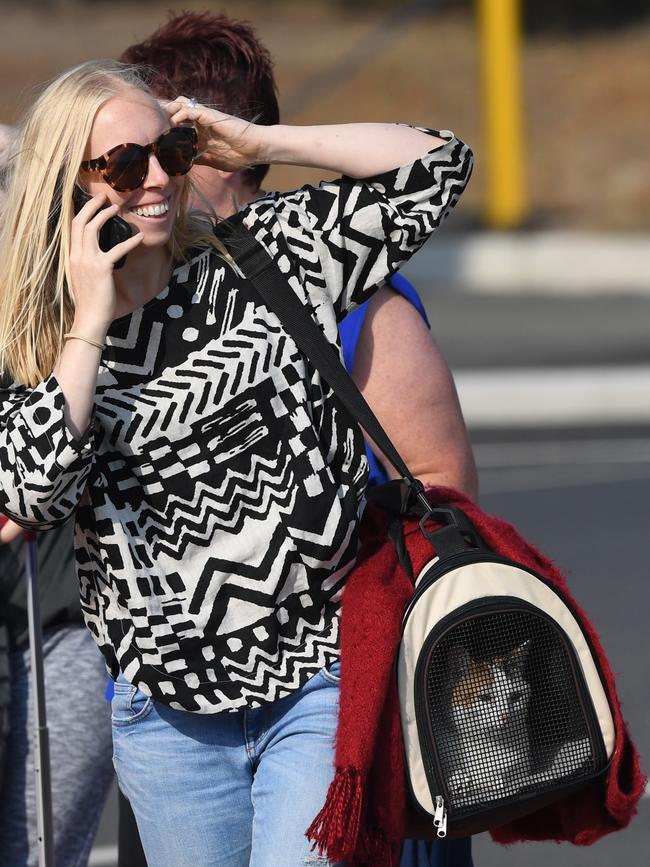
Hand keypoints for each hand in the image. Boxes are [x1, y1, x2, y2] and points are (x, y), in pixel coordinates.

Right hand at [68, 193, 142, 334]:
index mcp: (72, 257)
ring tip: (117, 208)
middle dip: (92, 206)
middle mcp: (77, 256)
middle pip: (80, 222)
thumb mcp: (83, 277)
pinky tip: (139, 237)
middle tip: (104, 197)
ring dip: (105, 215)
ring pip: (92, 228)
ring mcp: (88, 261)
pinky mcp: (102, 268)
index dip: (82, 211)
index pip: (73, 227)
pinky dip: (130, 241)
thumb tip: (98, 254)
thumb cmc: (90, 300)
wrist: (90, 317)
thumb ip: (87, 262)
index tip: (92, 202)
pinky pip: (117, 249)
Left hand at [164, 97, 265, 172]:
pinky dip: (178, 115)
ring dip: (169, 113)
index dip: (166, 131)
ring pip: (179, 104)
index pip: (178, 126)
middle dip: (163, 118)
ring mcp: (204, 117)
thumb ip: (198, 159)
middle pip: (175, 110)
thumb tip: (184, 165)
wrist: (255, 149)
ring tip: (163, 127)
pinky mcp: (208, 115)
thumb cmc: (239, 156)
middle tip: (155, 131)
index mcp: (200, 133)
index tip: (156, 141)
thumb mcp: (213, 161)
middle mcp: (200, 123)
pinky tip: (174, 126)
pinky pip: (188, 109)